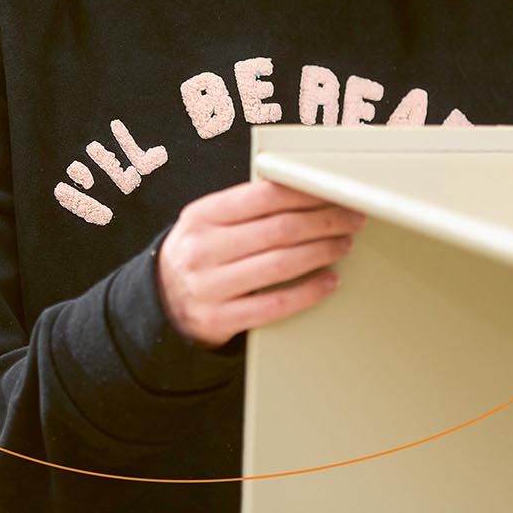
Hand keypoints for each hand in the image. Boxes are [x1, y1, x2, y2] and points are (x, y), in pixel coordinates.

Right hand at [156, 179, 367, 349]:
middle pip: (279, 230)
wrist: (160, 304)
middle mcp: (202, 249)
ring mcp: (209, 287)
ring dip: (322, 252)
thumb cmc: (199, 255)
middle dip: (324, 221)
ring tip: (344, 244)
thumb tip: (304, 191)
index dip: (305, 194)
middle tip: (352, 218)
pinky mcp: (219, 320)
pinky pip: (275, 304)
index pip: (263, 196)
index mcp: (201, 216)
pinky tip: (329, 281)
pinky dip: (308, 291)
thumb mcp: (207, 223)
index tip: (334, 192)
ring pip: (280, 265)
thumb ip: (244, 208)